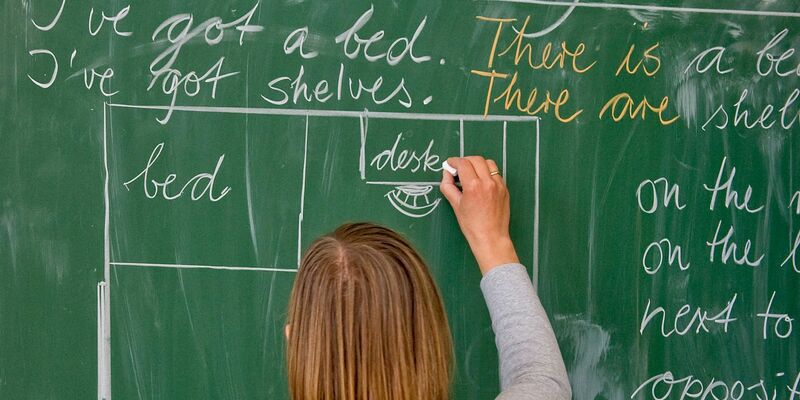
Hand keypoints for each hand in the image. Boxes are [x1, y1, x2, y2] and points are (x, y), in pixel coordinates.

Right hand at [439, 156, 518, 274]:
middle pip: (476, 159)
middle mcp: (487, 183)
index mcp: (473, 186)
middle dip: (465, 160)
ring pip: (488, 163)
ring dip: (478, 164)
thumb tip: (446, 174)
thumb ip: (448, 186)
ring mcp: (498, 185)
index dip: (454, 161)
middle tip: (458, 168)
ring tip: (471, 173)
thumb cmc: (472, 225)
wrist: (490, 237)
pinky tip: (481, 181)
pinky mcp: (504, 189)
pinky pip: (496, 173)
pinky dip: (487, 172)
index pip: (463, 164)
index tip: (450, 164)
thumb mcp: (455, 205)